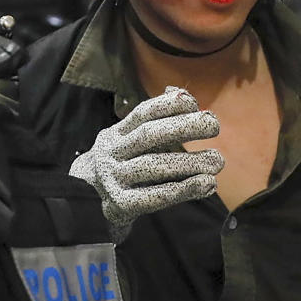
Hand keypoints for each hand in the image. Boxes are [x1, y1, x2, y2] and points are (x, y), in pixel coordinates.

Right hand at [69, 86, 224, 241]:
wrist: (83, 203)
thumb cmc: (121, 165)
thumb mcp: (130, 140)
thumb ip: (156, 120)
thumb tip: (182, 94)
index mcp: (116, 133)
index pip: (142, 113)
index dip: (168, 106)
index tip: (194, 104)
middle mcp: (112, 152)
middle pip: (148, 135)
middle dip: (183, 127)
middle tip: (214, 125)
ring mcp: (113, 179)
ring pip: (154, 166)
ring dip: (189, 162)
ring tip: (217, 160)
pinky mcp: (121, 205)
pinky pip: (155, 196)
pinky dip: (183, 190)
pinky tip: (207, 185)